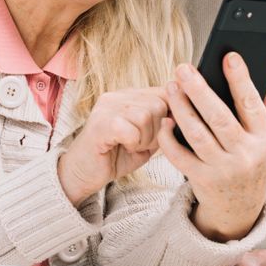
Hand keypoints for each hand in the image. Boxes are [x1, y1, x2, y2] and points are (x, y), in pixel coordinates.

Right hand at [58, 87, 167, 205]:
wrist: (82, 174)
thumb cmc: (115, 156)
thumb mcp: (147, 139)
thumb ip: (163, 126)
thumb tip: (183, 115)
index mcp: (129, 96)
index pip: (164, 91)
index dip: (172, 113)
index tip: (165, 131)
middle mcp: (118, 96)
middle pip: (158, 103)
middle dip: (158, 130)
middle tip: (142, 143)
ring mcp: (107, 107)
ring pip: (146, 116)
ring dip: (145, 138)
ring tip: (131, 145)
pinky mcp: (100, 123)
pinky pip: (131, 130)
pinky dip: (133, 143)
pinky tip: (123, 147)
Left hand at [158, 53, 265, 240]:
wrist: (240, 207)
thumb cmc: (252, 159)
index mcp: (265, 138)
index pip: (251, 104)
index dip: (241, 80)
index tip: (229, 56)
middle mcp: (246, 155)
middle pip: (219, 118)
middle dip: (199, 91)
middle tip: (183, 68)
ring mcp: (223, 169)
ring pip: (197, 135)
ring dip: (181, 109)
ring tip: (171, 87)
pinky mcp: (202, 180)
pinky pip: (180, 156)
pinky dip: (169, 138)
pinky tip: (165, 119)